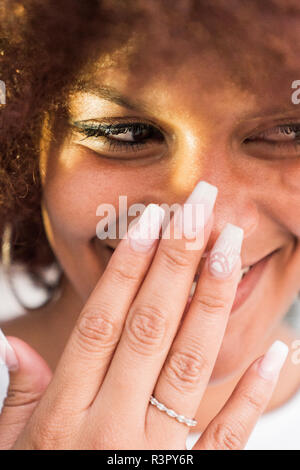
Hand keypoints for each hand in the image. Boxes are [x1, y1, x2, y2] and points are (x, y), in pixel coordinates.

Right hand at [0, 182, 287, 448]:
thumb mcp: (10, 454)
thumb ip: (17, 397)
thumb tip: (13, 343)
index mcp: (63, 418)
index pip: (102, 322)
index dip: (128, 268)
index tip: (151, 222)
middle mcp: (111, 428)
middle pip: (150, 328)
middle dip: (177, 261)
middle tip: (201, 209)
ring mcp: (155, 456)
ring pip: (190, 365)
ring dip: (211, 302)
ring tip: (229, 250)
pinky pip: (226, 436)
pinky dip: (254, 394)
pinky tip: (276, 351)